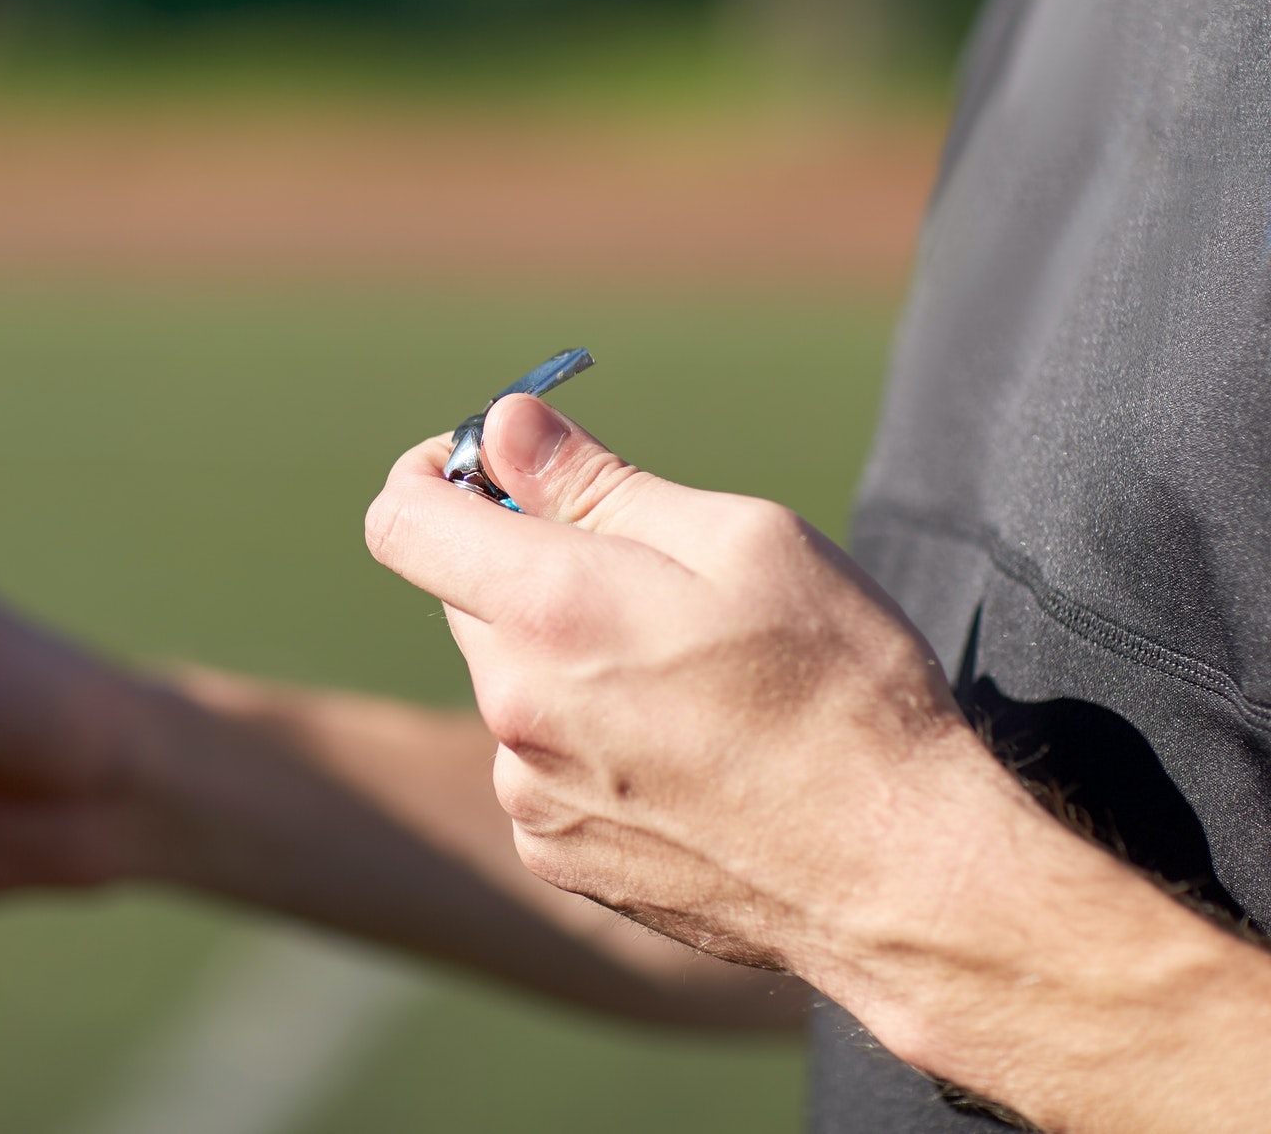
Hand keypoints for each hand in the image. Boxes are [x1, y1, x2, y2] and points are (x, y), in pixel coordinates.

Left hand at [363, 395, 1004, 986]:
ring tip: (685, 682)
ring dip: (562, 659)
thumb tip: (502, 427)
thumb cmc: (839, 686)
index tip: (490, 468)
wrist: (895, 872)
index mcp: (550, 608)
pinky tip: (681, 756)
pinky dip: (583, 741)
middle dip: (530, 567)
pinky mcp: (553, 854)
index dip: (431, 474)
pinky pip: (536, 764)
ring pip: (509, 682)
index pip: (402, 521)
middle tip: (646, 579)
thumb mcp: (743, 540)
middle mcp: (513, 705)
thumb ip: (598, 480)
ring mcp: (527, 790)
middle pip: (465, 598)